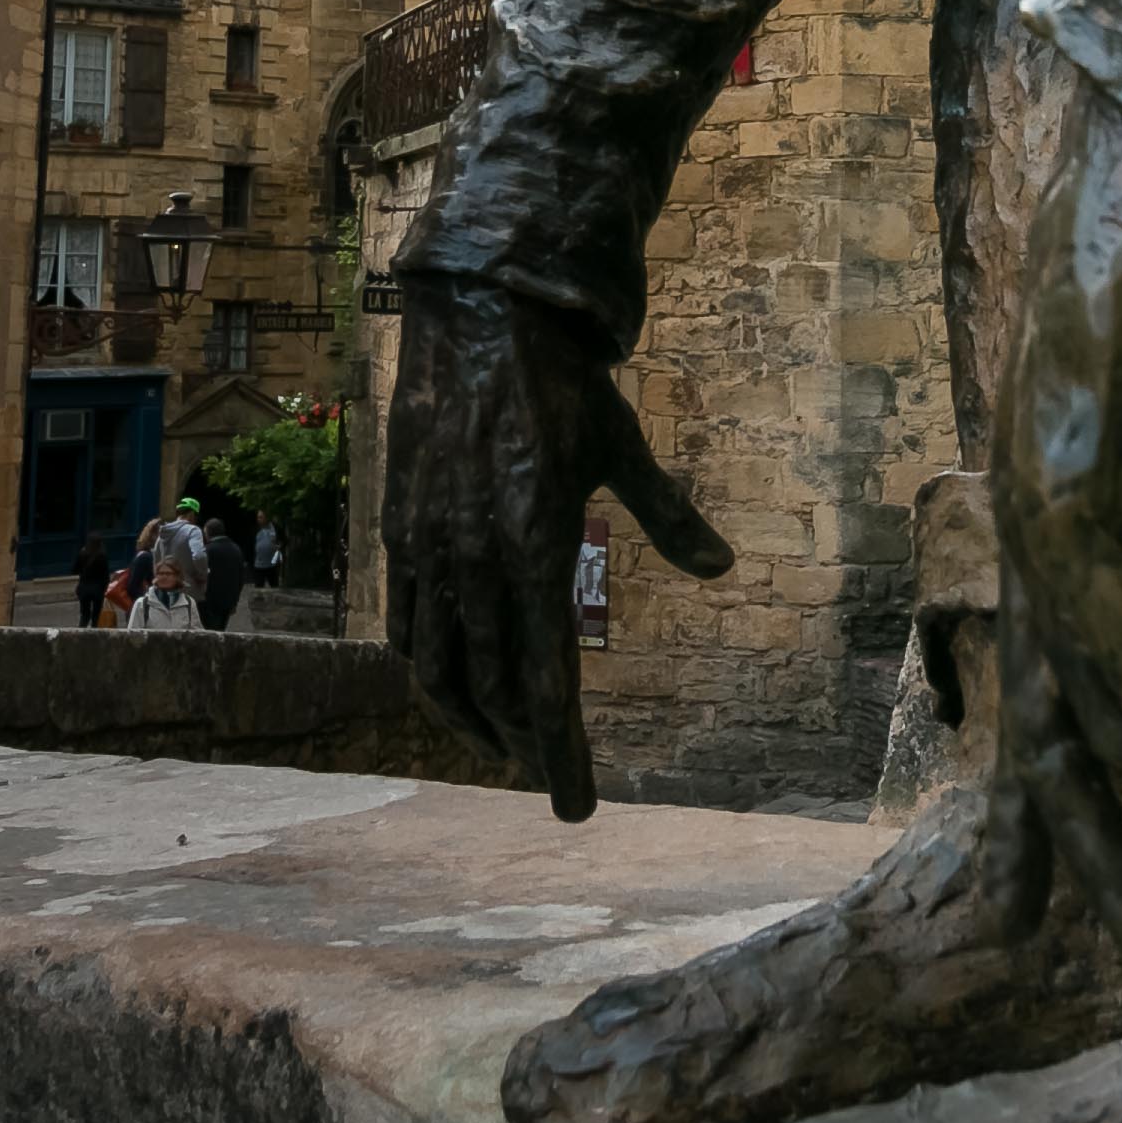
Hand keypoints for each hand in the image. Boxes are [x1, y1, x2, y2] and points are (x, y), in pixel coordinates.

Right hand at [386, 272, 732, 819]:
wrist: (478, 316)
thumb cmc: (562, 385)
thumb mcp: (623, 449)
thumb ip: (668, 516)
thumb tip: (721, 568)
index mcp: (535, 547)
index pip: (547, 682)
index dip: (561, 752)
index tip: (579, 806)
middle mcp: (474, 559)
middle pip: (493, 688)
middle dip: (524, 747)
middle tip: (553, 784)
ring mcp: (428, 547)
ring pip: (439, 668)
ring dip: (472, 719)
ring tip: (504, 747)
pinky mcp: (399, 530)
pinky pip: (406, 622)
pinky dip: (428, 668)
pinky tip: (450, 684)